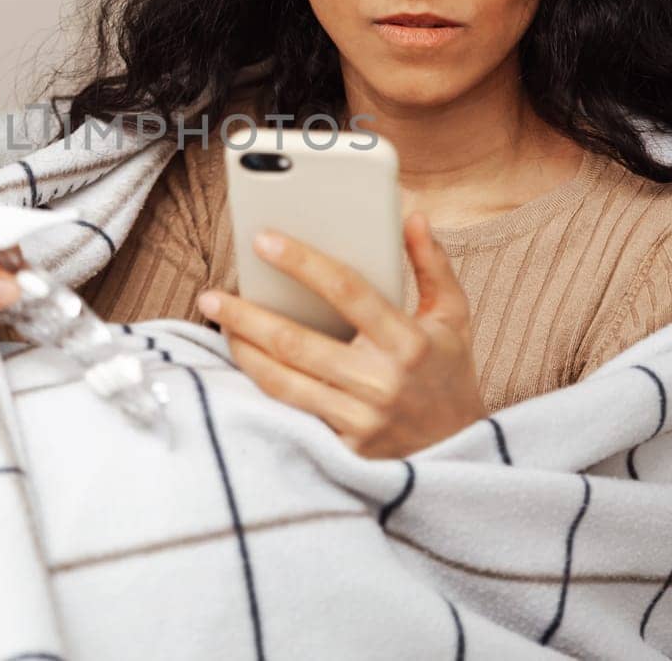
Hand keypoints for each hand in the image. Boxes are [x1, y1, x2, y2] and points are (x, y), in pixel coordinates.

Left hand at [197, 212, 485, 457]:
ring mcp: (359, 419)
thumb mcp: (453, 317)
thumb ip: (433, 264)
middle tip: (211, 294)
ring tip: (219, 321)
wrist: (461, 454)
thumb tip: (412, 216)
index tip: (263, 238)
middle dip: (246, 315)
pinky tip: (242, 359)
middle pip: (297, 342)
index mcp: (409, 342)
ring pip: (282, 380)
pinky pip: (290, 411)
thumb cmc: (449, 375)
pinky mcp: (343, 448)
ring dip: (243, 349)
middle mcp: (381, 381)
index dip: (303, 262)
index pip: (348, 291)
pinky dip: (260, 383)